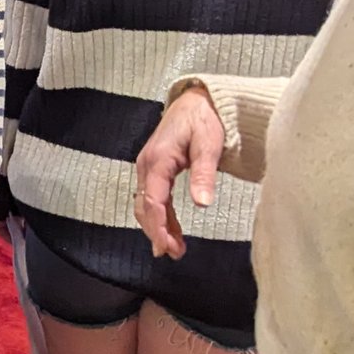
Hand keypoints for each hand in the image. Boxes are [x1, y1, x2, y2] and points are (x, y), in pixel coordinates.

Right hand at [131, 85, 223, 260]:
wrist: (198, 100)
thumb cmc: (204, 118)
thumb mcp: (208, 145)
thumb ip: (204, 175)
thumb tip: (202, 203)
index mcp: (158, 160)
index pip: (153, 201)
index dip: (158, 227)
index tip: (167, 246)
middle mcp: (148, 165)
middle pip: (145, 207)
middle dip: (156, 232)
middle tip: (172, 253)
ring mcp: (149, 167)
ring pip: (147, 205)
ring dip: (158, 227)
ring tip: (174, 248)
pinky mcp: (156, 169)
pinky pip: (154, 198)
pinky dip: (161, 216)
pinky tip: (172, 230)